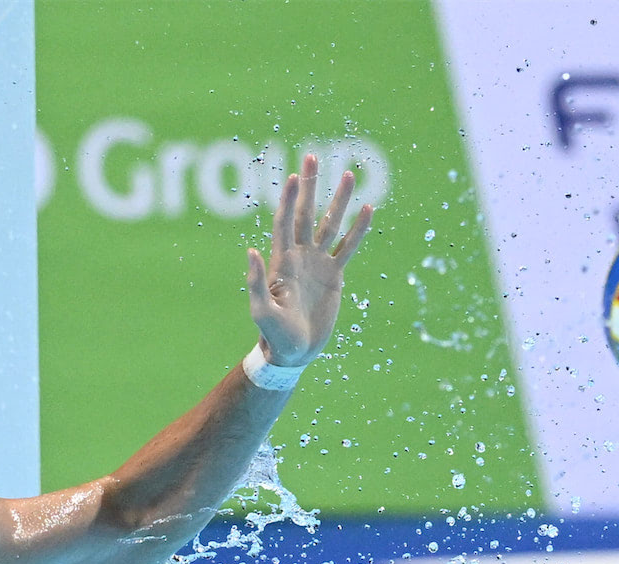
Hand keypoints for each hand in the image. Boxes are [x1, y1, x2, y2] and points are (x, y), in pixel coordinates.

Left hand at [246, 153, 374, 368]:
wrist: (294, 352)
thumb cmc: (274, 335)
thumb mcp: (262, 311)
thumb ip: (256, 282)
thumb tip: (251, 250)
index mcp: (281, 261)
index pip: (284, 222)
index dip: (288, 199)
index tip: (294, 175)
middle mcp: (299, 256)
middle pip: (305, 212)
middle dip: (310, 186)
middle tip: (312, 157)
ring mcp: (318, 263)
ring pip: (330, 224)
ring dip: (339, 200)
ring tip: (349, 174)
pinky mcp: (334, 275)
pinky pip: (348, 247)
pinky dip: (358, 229)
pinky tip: (367, 209)